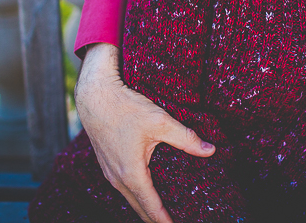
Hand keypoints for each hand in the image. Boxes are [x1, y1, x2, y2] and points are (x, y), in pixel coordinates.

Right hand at [75, 43, 215, 222]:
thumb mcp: (161, 122)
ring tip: (161, 213)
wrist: (94, 96)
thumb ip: (186, 138)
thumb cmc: (126, 107)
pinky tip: (145, 191)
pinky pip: (123, 187)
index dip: (164, 220)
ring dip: (144, 208)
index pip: (151, 206)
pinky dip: (135, 195)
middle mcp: (117, 178)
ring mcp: (109, 172)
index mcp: (131, 173)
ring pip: (129, 198)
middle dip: (154, 219)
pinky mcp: (106, 163)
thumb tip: (211, 150)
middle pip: (138, 207)